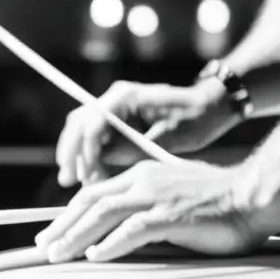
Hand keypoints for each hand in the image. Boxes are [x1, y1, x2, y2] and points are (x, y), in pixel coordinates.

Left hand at [35, 160, 270, 262]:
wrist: (254, 196)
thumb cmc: (220, 204)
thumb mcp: (174, 199)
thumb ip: (147, 211)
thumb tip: (122, 236)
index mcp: (143, 175)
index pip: (95, 194)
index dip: (70, 214)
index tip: (54, 233)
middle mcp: (144, 180)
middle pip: (90, 202)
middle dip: (62, 226)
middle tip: (43, 248)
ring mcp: (156, 196)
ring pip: (103, 214)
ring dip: (76, 236)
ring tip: (59, 256)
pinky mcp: (171, 215)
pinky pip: (133, 230)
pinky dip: (111, 244)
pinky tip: (96, 257)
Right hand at [55, 79, 238, 186]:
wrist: (210, 107)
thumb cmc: (196, 118)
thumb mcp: (170, 137)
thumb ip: (135, 148)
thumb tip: (104, 163)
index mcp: (128, 96)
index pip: (94, 121)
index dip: (88, 151)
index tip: (89, 177)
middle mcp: (116, 97)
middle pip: (79, 122)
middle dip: (72, 152)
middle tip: (68, 181)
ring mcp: (116, 107)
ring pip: (82, 129)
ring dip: (76, 155)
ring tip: (73, 182)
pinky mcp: (119, 120)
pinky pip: (95, 136)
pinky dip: (89, 155)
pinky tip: (89, 177)